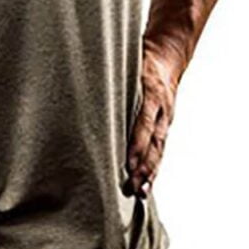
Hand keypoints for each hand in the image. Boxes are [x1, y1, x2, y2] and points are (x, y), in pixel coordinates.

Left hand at [123, 44, 178, 198]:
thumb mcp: (126, 63)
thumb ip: (110, 76)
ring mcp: (165, 119)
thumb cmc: (139, 60)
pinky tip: (146, 183)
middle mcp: (161, 110)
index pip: (144, 122)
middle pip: (154, 142)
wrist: (167, 56)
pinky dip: (153, 167)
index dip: (137, 143)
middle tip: (133, 185)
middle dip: (144, 165)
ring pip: (159, 150)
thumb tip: (81, 83)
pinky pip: (160, 149)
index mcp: (152, 92)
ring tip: (140, 192)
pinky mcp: (165, 126)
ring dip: (150, 172)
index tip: (128, 162)